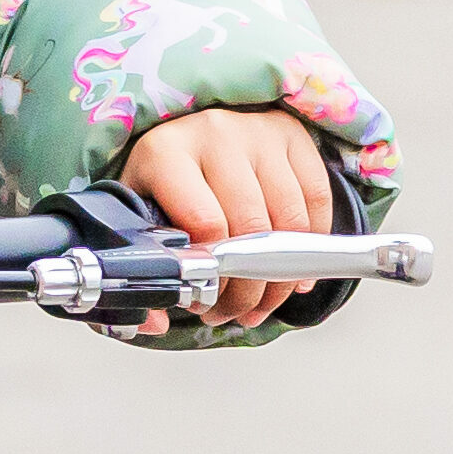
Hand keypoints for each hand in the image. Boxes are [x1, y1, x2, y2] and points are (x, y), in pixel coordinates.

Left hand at [118, 106, 343, 335]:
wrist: (183, 130)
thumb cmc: (159, 182)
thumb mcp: (135, 220)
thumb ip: (141, 273)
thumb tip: (156, 323)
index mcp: (164, 153)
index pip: (205, 223)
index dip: (211, 275)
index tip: (204, 301)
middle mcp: (213, 134)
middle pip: (252, 228)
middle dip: (248, 287)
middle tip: (235, 312)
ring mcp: (258, 132)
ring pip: (290, 221)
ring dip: (281, 277)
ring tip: (261, 301)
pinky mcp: (291, 134)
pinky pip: (318, 200)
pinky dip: (312, 246)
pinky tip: (292, 274)